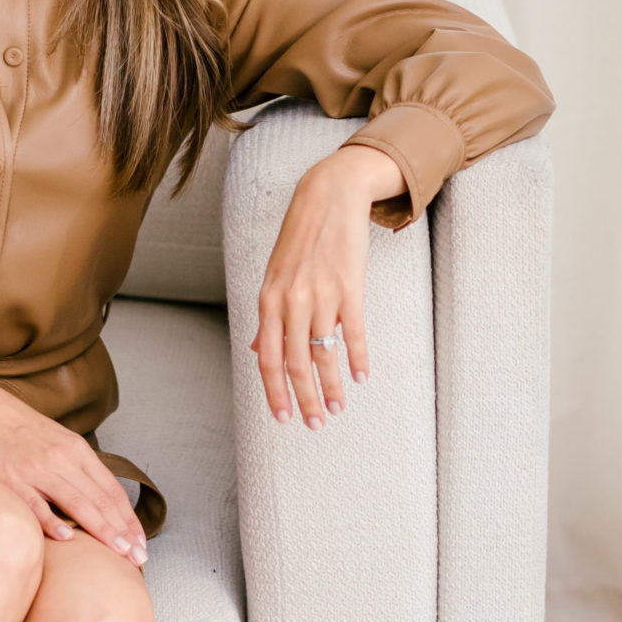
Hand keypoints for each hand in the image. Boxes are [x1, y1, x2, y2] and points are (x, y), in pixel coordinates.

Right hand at [0, 367, 147, 564]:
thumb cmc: (12, 426)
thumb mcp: (52, 440)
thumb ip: (72, 467)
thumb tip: (92, 499)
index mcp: (74, 449)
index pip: (111, 490)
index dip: (129, 519)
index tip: (141, 542)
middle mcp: (61, 458)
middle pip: (101, 500)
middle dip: (124, 532)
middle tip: (140, 558)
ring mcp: (35, 469)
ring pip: (78, 503)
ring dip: (103, 531)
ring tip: (120, 554)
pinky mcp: (8, 478)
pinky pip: (35, 504)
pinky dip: (53, 522)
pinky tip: (69, 539)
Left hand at [251, 142, 404, 427]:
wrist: (328, 197)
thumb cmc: (299, 239)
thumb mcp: (274, 276)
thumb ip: (269, 317)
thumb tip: (260, 351)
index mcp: (269, 301)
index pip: (268, 358)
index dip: (274, 392)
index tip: (283, 418)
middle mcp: (291, 302)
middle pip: (295, 364)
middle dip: (305, 399)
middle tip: (315, 424)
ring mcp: (321, 296)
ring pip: (324, 354)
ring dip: (332, 387)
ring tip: (338, 408)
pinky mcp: (350, 288)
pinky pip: (353, 333)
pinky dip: (357, 358)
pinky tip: (361, 377)